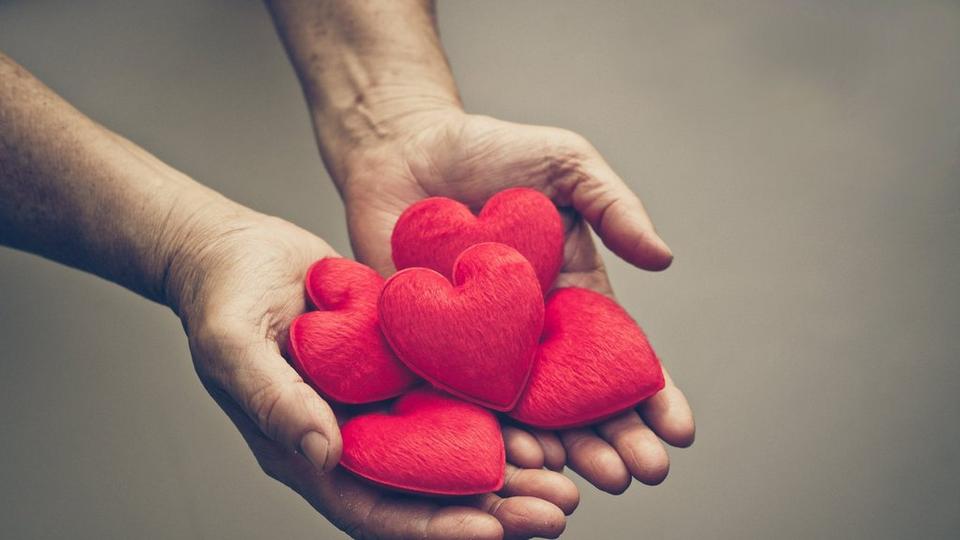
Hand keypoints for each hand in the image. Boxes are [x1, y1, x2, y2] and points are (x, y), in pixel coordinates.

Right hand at [165, 206, 577, 538]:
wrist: (238, 250)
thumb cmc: (222, 299)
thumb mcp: (234, 347)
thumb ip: (275, 401)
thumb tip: (324, 454)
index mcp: (308, 451)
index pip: (374, 510)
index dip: (432, 526)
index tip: (490, 531)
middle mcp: (353, 439)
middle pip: (429, 493)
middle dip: (494, 508)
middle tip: (558, 509)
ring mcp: (382, 404)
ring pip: (454, 450)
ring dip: (512, 467)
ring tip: (569, 475)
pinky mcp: (403, 366)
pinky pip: (457, 396)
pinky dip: (500, 412)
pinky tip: (545, 416)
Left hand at [335, 109, 695, 492]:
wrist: (403, 147)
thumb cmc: (489, 149)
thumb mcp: (566, 164)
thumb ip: (614, 206)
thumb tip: (663, 258)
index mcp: (571, 297)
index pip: (618, 356)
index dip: (652, 395)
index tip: (680, 431)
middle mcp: (530, 333)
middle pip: (578, 399)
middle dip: (613, 438)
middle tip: (641, 472)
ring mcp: (479, 346)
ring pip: (525, 414)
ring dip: (560, 451)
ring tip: (590, 479)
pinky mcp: (426, 349)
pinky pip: (458, 399)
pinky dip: (487, 433)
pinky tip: (514, 461)